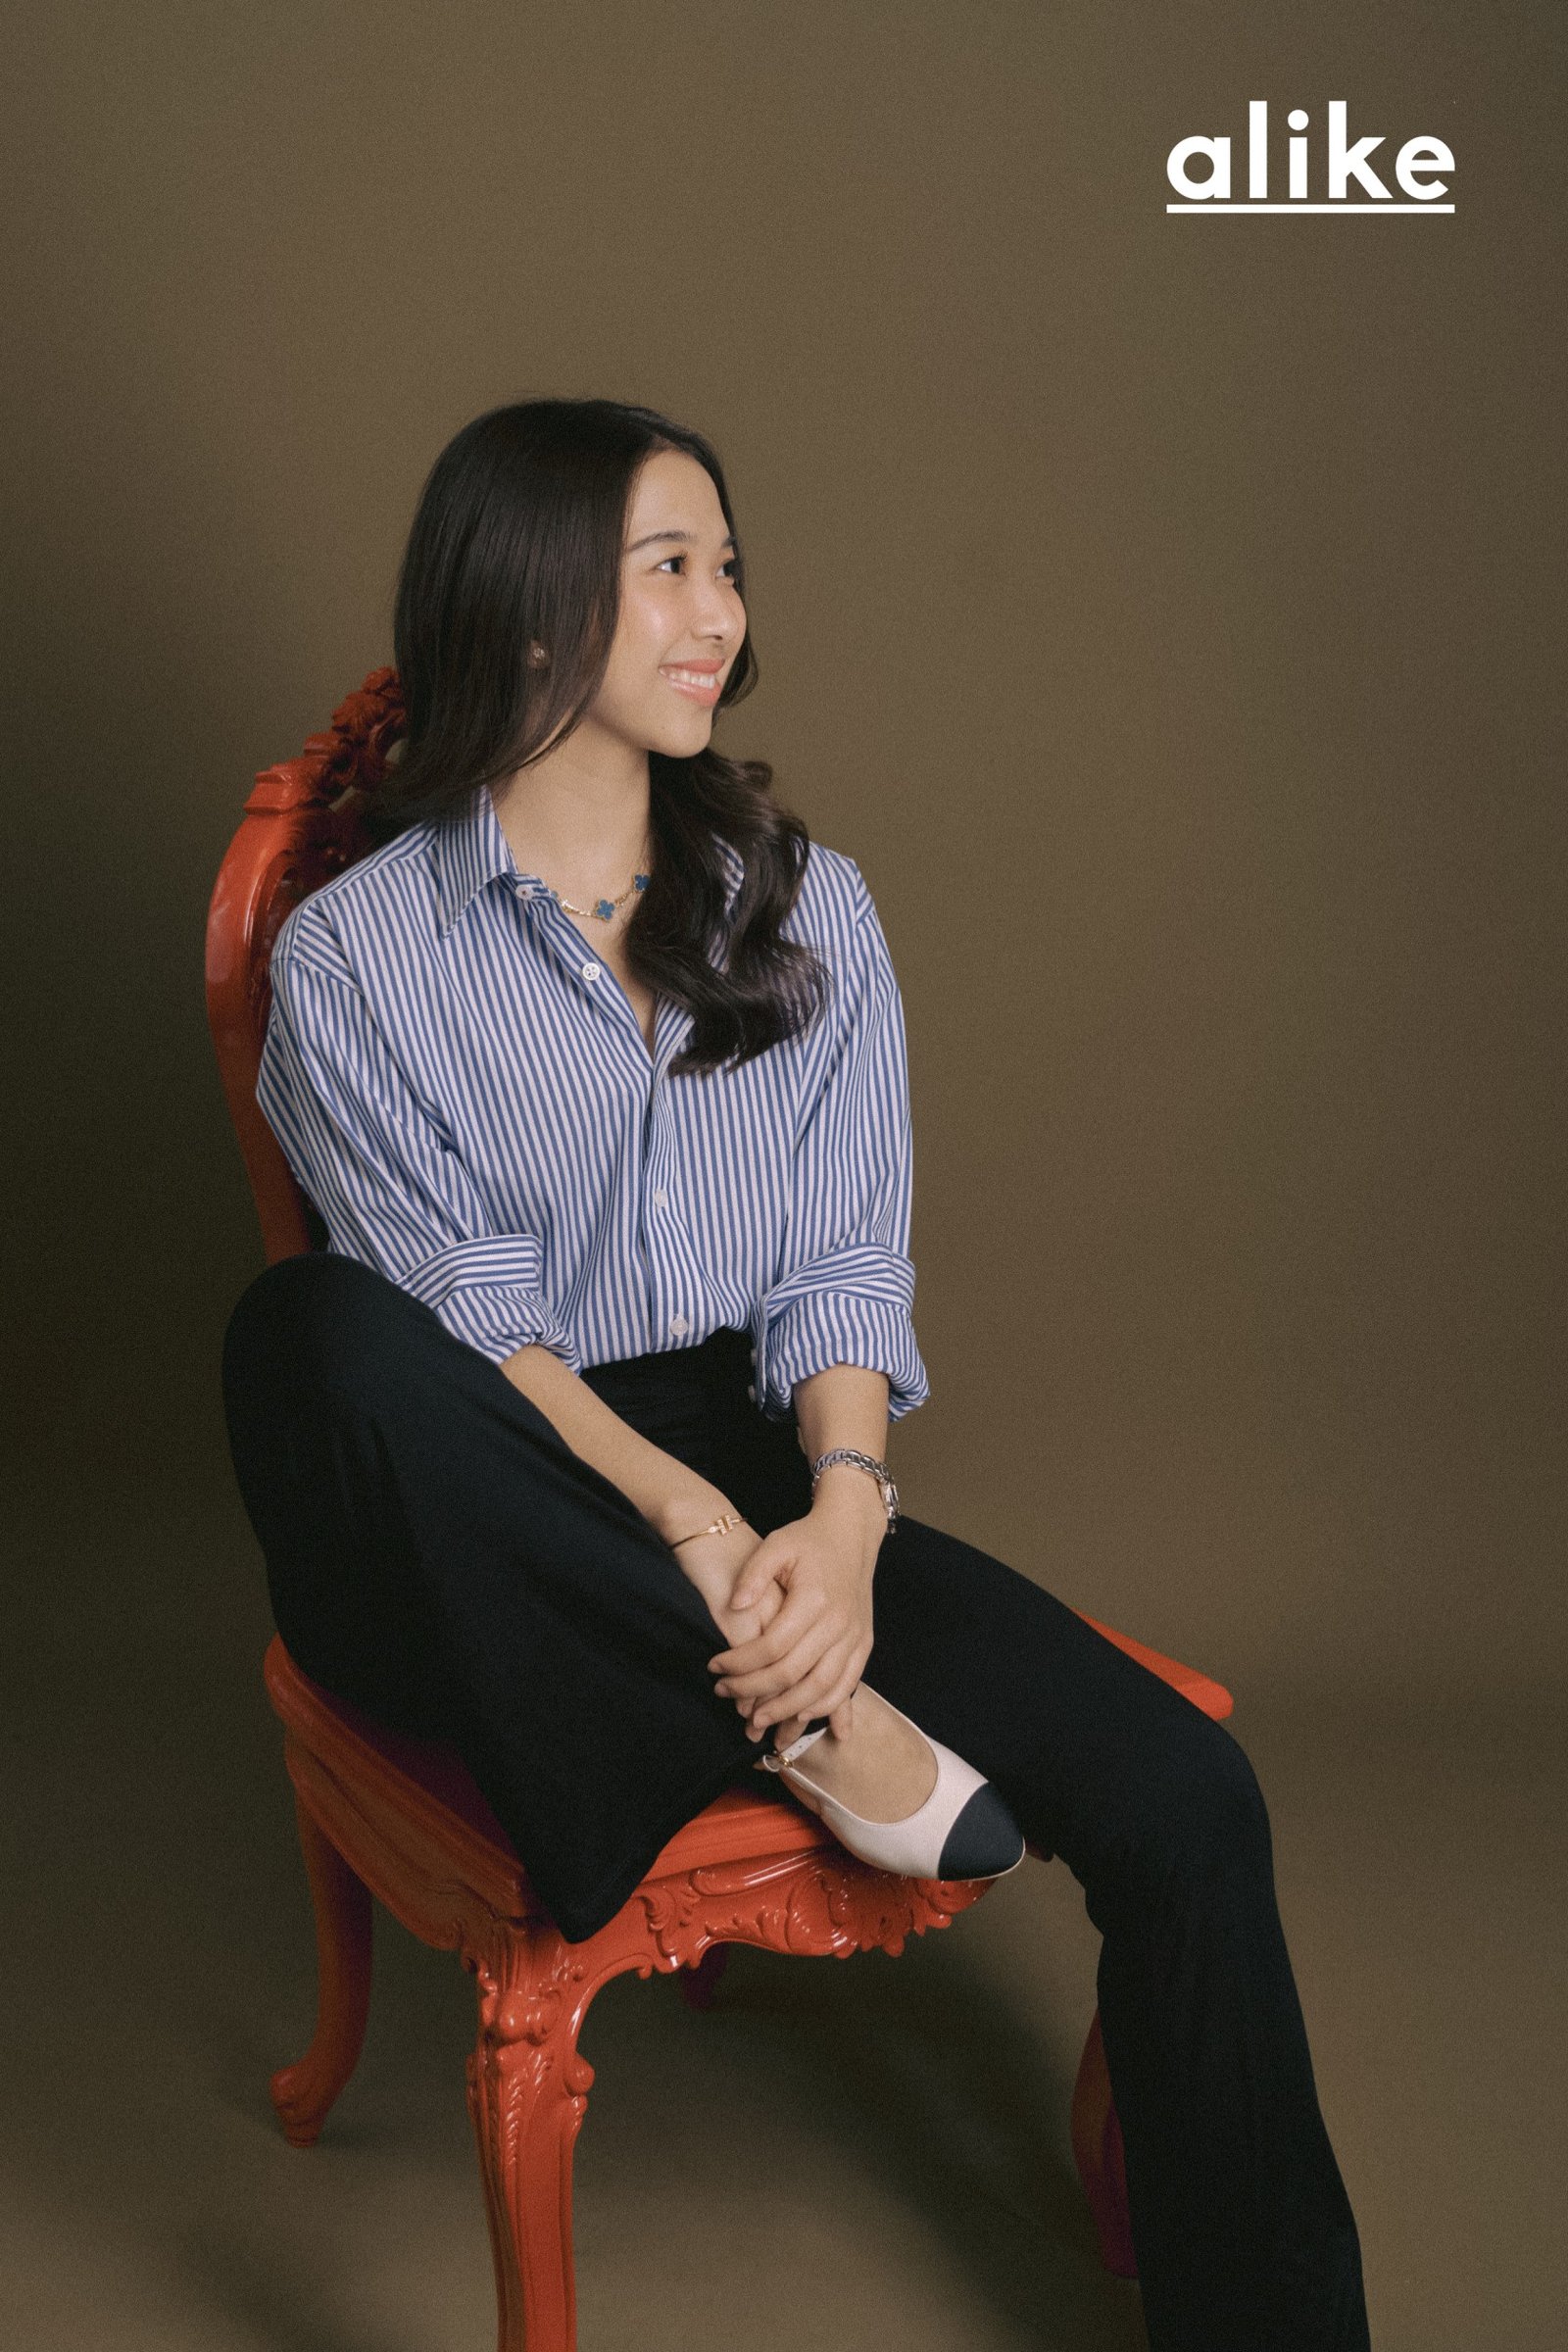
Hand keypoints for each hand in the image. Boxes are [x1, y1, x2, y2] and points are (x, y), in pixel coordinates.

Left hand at [704, 1486, 882, 1743]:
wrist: (852, 1534)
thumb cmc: (808, 1540)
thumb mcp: (775, 1545)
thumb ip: (753, 1575)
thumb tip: (734, 1607)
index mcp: (813, 1599)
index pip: (771, 1647)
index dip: (739, 1663)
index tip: (714, 1667)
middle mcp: (838, 1622)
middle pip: (793, 1674)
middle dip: (755, 1691)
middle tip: (725, 1695)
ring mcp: (854, 1636)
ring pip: (821, 1689)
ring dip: (787, 1711)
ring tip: (756, 1720)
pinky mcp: (864, 1643)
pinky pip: (846, 1686)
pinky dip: (823, 1708)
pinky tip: (799, 1718)